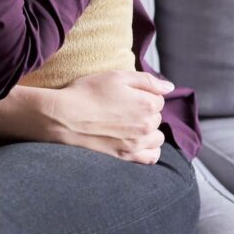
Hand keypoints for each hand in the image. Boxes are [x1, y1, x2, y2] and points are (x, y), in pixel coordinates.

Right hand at [32, 70, 173, 164]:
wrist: (63, 117)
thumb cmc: (87, 93)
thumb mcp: (116, 76)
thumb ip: (147, 80)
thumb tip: (170, 87)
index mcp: (147, 103)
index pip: (158, 99)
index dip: (142, 94)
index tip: (126, 95)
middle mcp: (147, 125)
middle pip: (157, 117)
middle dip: (145, 112)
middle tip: (122, 108)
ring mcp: (138, 143)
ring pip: (157, 137)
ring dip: (149, 131)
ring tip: (129, 125)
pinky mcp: (127, 156)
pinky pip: (151, 157)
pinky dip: (149, 150)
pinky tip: (137, 142)